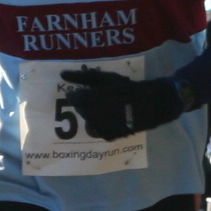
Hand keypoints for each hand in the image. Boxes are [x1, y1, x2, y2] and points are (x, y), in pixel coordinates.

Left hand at [57, 67, 187, 140]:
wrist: (149, 105)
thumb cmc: (126, 88)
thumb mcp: (104, 78)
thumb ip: (82, 77)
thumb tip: (61, 74)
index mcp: (89, 99)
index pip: (73, 99)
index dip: (77, 95)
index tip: (83, 92)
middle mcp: (91, 115)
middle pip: (81, 110)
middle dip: (86, 104)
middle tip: (98, 99)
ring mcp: (99, 127)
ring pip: (88, 121)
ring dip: (93, 115)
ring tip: (105, 108)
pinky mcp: (108, 136)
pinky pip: (97, 130)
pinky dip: (101, 124)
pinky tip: (110, 118)